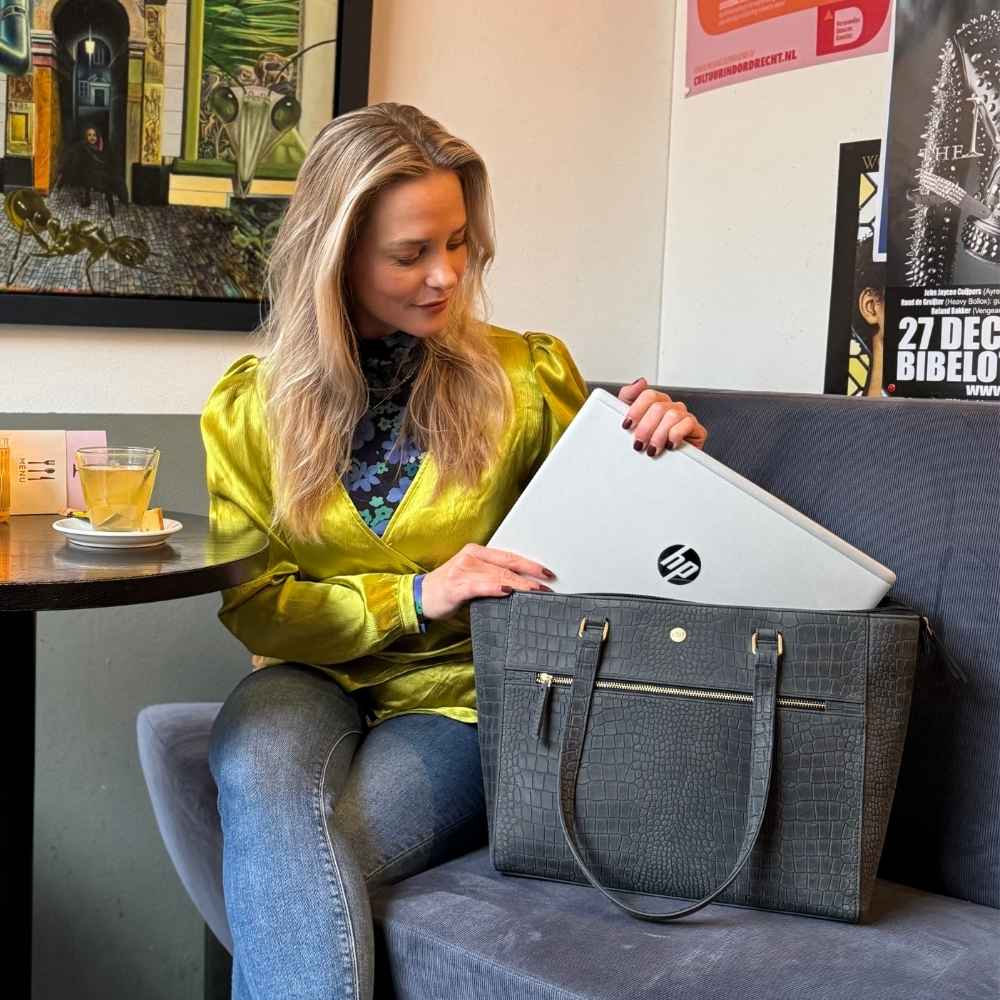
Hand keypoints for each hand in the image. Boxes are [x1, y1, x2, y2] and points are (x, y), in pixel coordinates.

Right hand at [421, 544, 554, 619]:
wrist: (419, 597)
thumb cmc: (448, 589)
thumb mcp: (472, 578)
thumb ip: (492, 579)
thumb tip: (519, 589)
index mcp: (476, 552)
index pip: (509, 556)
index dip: (530, 564)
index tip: (547, 573)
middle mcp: (470, 557)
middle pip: (507, 565)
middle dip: (530, 575)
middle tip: (547, 584)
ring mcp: (463, 570)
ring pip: (498, 576)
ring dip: (519, 584)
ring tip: (535, 591)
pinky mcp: (456, 585)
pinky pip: (480, 585)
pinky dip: (495, 588)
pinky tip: (507, 591)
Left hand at [617, 377, 707, 456]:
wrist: (662, 467)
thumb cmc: (646, 443)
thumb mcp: (631, 419)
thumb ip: (629, 396)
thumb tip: (640, 382)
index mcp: (657, 402)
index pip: (649, 395)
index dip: (636, 410)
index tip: (627, 425)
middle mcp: (672, 407)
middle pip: (658, 407)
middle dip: (645, 428)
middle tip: (639, 443)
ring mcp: (685, 417)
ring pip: (672, 415)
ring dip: (658, 435)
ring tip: (652, 449)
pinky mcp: (697, 430)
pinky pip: (688, 424)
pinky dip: (675, 435)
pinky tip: (669, 445)